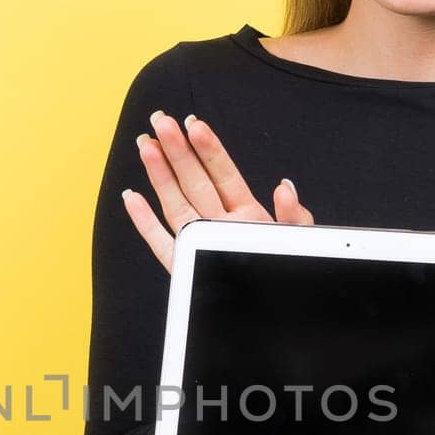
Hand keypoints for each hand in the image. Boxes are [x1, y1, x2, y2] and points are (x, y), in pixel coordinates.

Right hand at [122, 110, 313, 273]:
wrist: (280, 313)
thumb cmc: (291, 274)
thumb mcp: (302, 241)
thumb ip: (294, 216)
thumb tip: (284, 188)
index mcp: (249, 215)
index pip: (225, 175)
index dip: (210, 150)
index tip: (194, 124)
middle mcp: (222, 224)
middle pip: (195, 182)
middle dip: (177, 151)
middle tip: (161, 121)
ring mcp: (203, 243)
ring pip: (176, 204)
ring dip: (159, 175)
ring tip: (146, 145)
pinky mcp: (186, 267)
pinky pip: (162, 245)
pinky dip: (145, 223)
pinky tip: (132, 198)